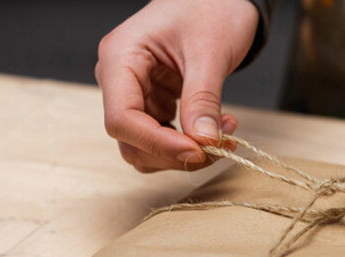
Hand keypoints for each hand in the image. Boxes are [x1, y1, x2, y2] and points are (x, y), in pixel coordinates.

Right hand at [97, 0, 257, 171]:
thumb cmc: (210, 7)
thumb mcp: (210, 52)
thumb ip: (203, 99)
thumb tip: (204, 142)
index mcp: (120, 57)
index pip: (121, 118)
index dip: (157, 143)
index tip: (197, 152)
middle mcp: (120, 78)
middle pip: (131, 139)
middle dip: (174, 152)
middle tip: (219, 147)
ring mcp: (136, 92)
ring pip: (146, 145)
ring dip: (185, 152)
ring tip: (224, 135)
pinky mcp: (154, 100)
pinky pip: (164, 136)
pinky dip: (190, 142)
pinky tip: (218, 129)